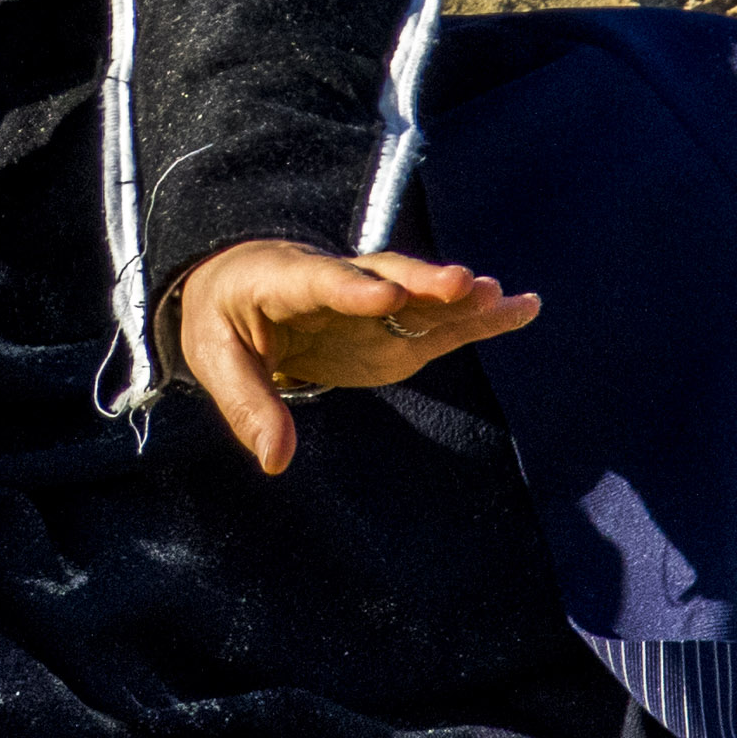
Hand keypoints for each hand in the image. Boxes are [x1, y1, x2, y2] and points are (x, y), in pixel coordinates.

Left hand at [169, 242, 538, 477]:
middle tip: (464, 283)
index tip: (385, 296)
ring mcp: (372, 304)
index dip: (352, 288)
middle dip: (423, 283)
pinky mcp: (394, 331)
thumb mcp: (214, 359)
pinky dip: (480, 317)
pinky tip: (523, 307)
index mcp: (281, 280)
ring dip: (461, 298)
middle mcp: (338, 282)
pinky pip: (439, 322)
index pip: (319, 281)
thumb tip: (276, 461)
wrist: (238, 290)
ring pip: (420, 297)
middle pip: (384, 276)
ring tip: (506, 296)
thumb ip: (247, 405)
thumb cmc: (222, 321)